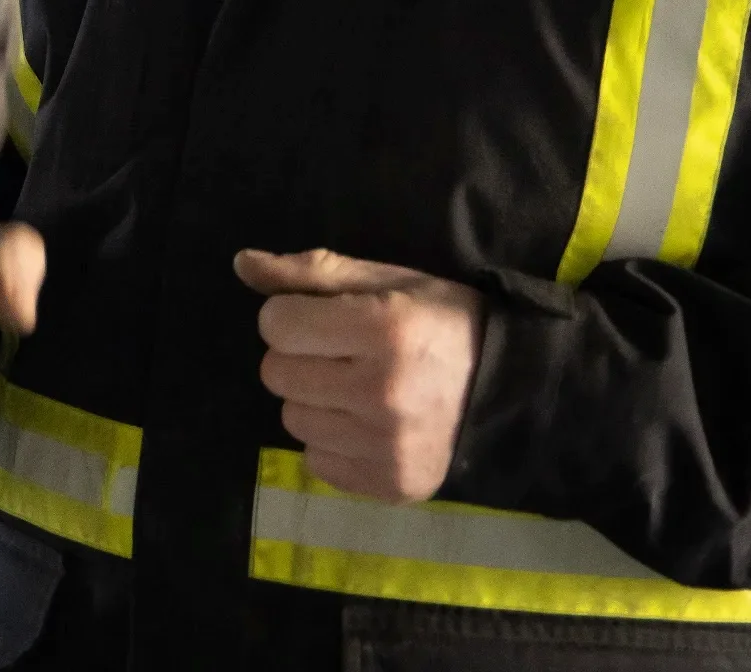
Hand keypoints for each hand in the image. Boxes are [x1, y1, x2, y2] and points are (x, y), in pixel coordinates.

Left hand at [236, 246, 484, 502]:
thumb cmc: (439, 321)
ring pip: (292, 419)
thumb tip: (243, 264)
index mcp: (382, 330)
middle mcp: (382, 393)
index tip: (322, 317)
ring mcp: (387, 447)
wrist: (508, 388)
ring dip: (313, 400)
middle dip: (298, 356)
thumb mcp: (384, 280)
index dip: (291, 314)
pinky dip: (332, 441)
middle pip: (276, 373)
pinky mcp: (390, 486)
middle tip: (340, 353)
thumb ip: (310, 271)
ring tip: (355, 388)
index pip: (276, 324)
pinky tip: (366, 424)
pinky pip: (316, 461)